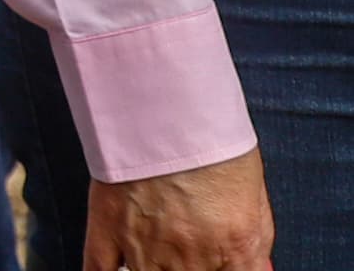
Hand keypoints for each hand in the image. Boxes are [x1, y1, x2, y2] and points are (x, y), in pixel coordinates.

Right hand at [84, 151, 273, 268]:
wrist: (169, 101)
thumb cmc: (216, 142)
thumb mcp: (255, 202)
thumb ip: (253, 248)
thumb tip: (255, 269)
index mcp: (235, 251)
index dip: (222, 269)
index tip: (214, 263)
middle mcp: (192, 258)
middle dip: (187, 266)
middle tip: (183, 249)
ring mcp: (147, 246)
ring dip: (151, 270)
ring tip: (156, 254)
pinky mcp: (108, 226)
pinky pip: (98, 269)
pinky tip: (115, 269)